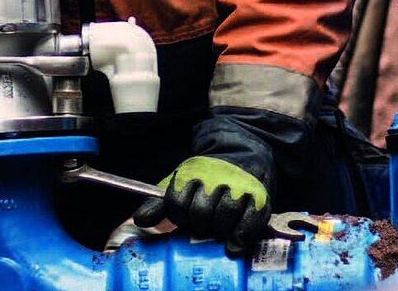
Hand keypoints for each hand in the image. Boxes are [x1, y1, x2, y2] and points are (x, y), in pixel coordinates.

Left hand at [133, 155, 270, 256]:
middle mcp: (215, 177)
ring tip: (217, 228)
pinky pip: (247, 224)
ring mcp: (238, 186)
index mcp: (192, 173)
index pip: (176, 204)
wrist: (242, 154)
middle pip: (199, 214)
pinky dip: (239, 237)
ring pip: (223, 219)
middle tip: (203, 223)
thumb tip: (140, 219)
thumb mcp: (182, 183)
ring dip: (218, 230)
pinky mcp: (258, 197)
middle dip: (199, 225)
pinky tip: (233, 243)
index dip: (179, 216)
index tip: (185, 216)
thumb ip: (160, 203)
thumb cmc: (207, 177)